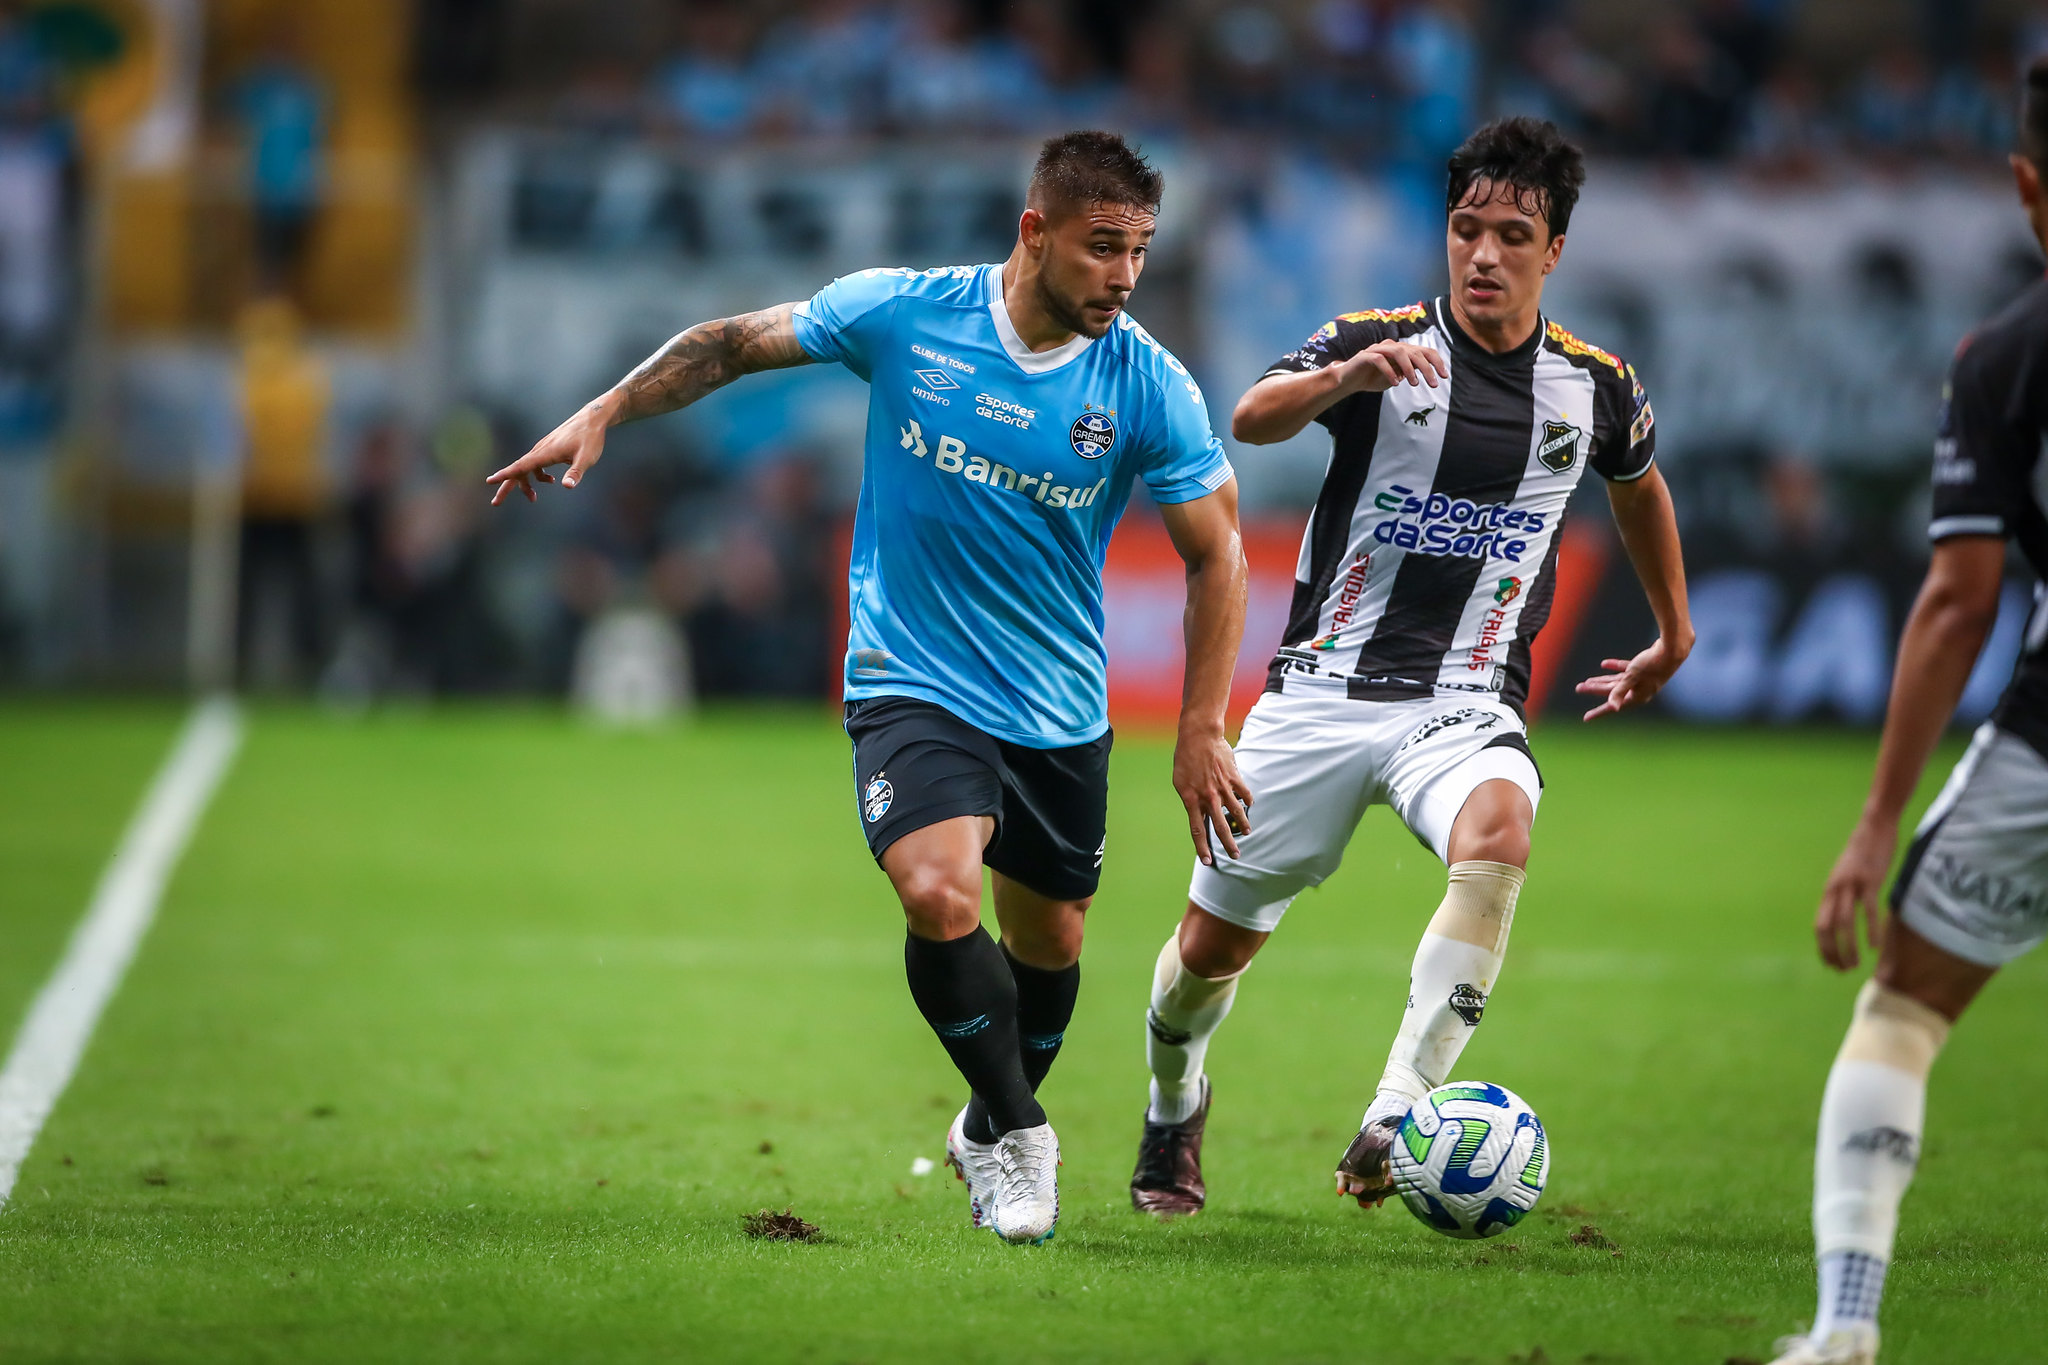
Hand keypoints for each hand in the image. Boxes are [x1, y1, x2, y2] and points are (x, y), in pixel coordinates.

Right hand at [486, 398, 614, 505]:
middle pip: (518, 470)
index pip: (520, 466)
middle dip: (506, 486)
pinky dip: (538, 475)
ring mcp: (543, 449)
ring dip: (526, 483)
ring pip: (527, 468)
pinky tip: (551, 480)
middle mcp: (540, 450)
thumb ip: (576, 473)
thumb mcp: (587, 458)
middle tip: (495, 503)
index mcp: (545, 453)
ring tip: (533, 498)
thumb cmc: (590, 438)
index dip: (505, 475)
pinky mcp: (548, 448)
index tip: (489, 481)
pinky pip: (536, 464)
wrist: (592, 419)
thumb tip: (568, 486)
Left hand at [1173, 728, 1252, 866]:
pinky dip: (1247, 800)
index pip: (1197, 830)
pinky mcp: (1234, 777)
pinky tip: (1249, 806)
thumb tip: (1198, 811)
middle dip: (1228, 844)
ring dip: (1242, 824)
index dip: (1202, 848)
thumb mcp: (1180, 782)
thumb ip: (1190, 798)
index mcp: (1192, 799)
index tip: (1208, 861)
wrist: (1199, 736)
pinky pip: (1243, 793)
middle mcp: (1208, 797)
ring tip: (1247, 833)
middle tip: (1235, 856)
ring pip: (1236, 812)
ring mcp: (1222, 787)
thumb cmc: (1185, 758)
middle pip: (1220, 827)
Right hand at [1336, 341, 1448, 394]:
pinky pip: (1380, 360)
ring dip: (1409, 368)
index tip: (1444, 376)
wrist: (1348, 380)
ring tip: (1414, 383)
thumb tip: (1424, 372)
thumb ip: (1409, 372)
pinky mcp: (1365, 356)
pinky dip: (1389, 371)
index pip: (1423, 351)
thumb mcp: (1395, 376)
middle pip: (1415, 352)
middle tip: (1434, 384)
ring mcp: (1378, 350)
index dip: (1436, 362)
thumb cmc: (1372, 378)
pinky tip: (1394, 383)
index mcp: (1401, 350)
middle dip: (1427, 368)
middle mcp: (1391, 347)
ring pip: (1399, 353)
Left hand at [1573, 635, 1687, 720]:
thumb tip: (1612, 707)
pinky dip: (1615, 667)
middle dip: (1595, 690)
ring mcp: (1643, 680)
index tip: (1586, 718)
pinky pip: (1626, 671)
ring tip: (1587, 680)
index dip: (1599, 712)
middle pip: (1612, 692)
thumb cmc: (1652, 664)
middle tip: (1579, 688)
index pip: (1613, 706)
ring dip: (1603, 680)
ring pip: (1618, 682)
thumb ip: (1620, 691)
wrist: (1673, 648)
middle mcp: (1640, 691)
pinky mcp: (1644, 668)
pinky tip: (1604, 664)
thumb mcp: (1632, 677)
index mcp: (1638, 696)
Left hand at [1816, 816, 1897, 969]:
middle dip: (1832, 952)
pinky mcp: (1869, 880)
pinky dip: (1869, 930)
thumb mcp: (1848, 876)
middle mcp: (1835, 889)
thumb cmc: (1864, 853)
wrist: (1874, 826)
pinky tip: (1874, 946)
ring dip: (1848, 947)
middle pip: (1826, 928)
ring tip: (1855, 965)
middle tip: (1842, 971)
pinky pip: (1867, 910)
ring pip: (1844, 923)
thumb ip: (1845, 894)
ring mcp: (1851, 885)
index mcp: (1830, 891)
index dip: (1823, 947)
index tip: (1830, 965)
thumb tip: (1847, 915)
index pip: (1819, 926)